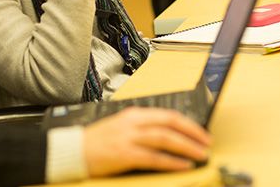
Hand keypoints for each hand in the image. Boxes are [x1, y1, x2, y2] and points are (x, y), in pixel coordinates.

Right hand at [83, 107, 211, 177]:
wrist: (73, 151)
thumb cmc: (97, 142)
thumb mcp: (122, 128)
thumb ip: (143, 129)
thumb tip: (170, 136)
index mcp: (134, 114)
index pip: (168, 115)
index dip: (188, 124)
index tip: (202, 132)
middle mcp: (133, 123)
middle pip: (170, 123)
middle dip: (192, 133)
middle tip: (207, 143)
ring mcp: (128, 138)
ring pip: (165, 139)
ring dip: (186, 147)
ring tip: (200, 154)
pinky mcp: (124, 154)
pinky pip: (153, 158)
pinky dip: (171, 161)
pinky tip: (183, 165)